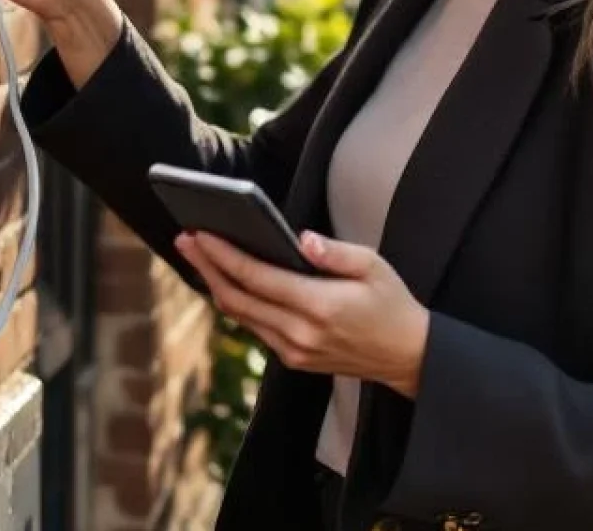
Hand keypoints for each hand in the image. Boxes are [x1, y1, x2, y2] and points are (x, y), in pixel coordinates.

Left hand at [175, 230, 430, 397]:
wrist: (407, 356)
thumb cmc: (391, 303)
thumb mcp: (374, 266)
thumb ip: (335, 252)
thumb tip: (300, 238)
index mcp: (320, 307)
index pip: (258, 278)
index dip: (224, 255)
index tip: (201, 233)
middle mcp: (300, 334)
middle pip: (238, 298)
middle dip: (207, 266)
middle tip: (185, 238)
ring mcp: (294, 351)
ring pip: (241, 316)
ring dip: (216, 284)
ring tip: (198, 254)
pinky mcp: (293, 359)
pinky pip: (255, 327)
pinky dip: (236, 301)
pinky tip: (226, 279)